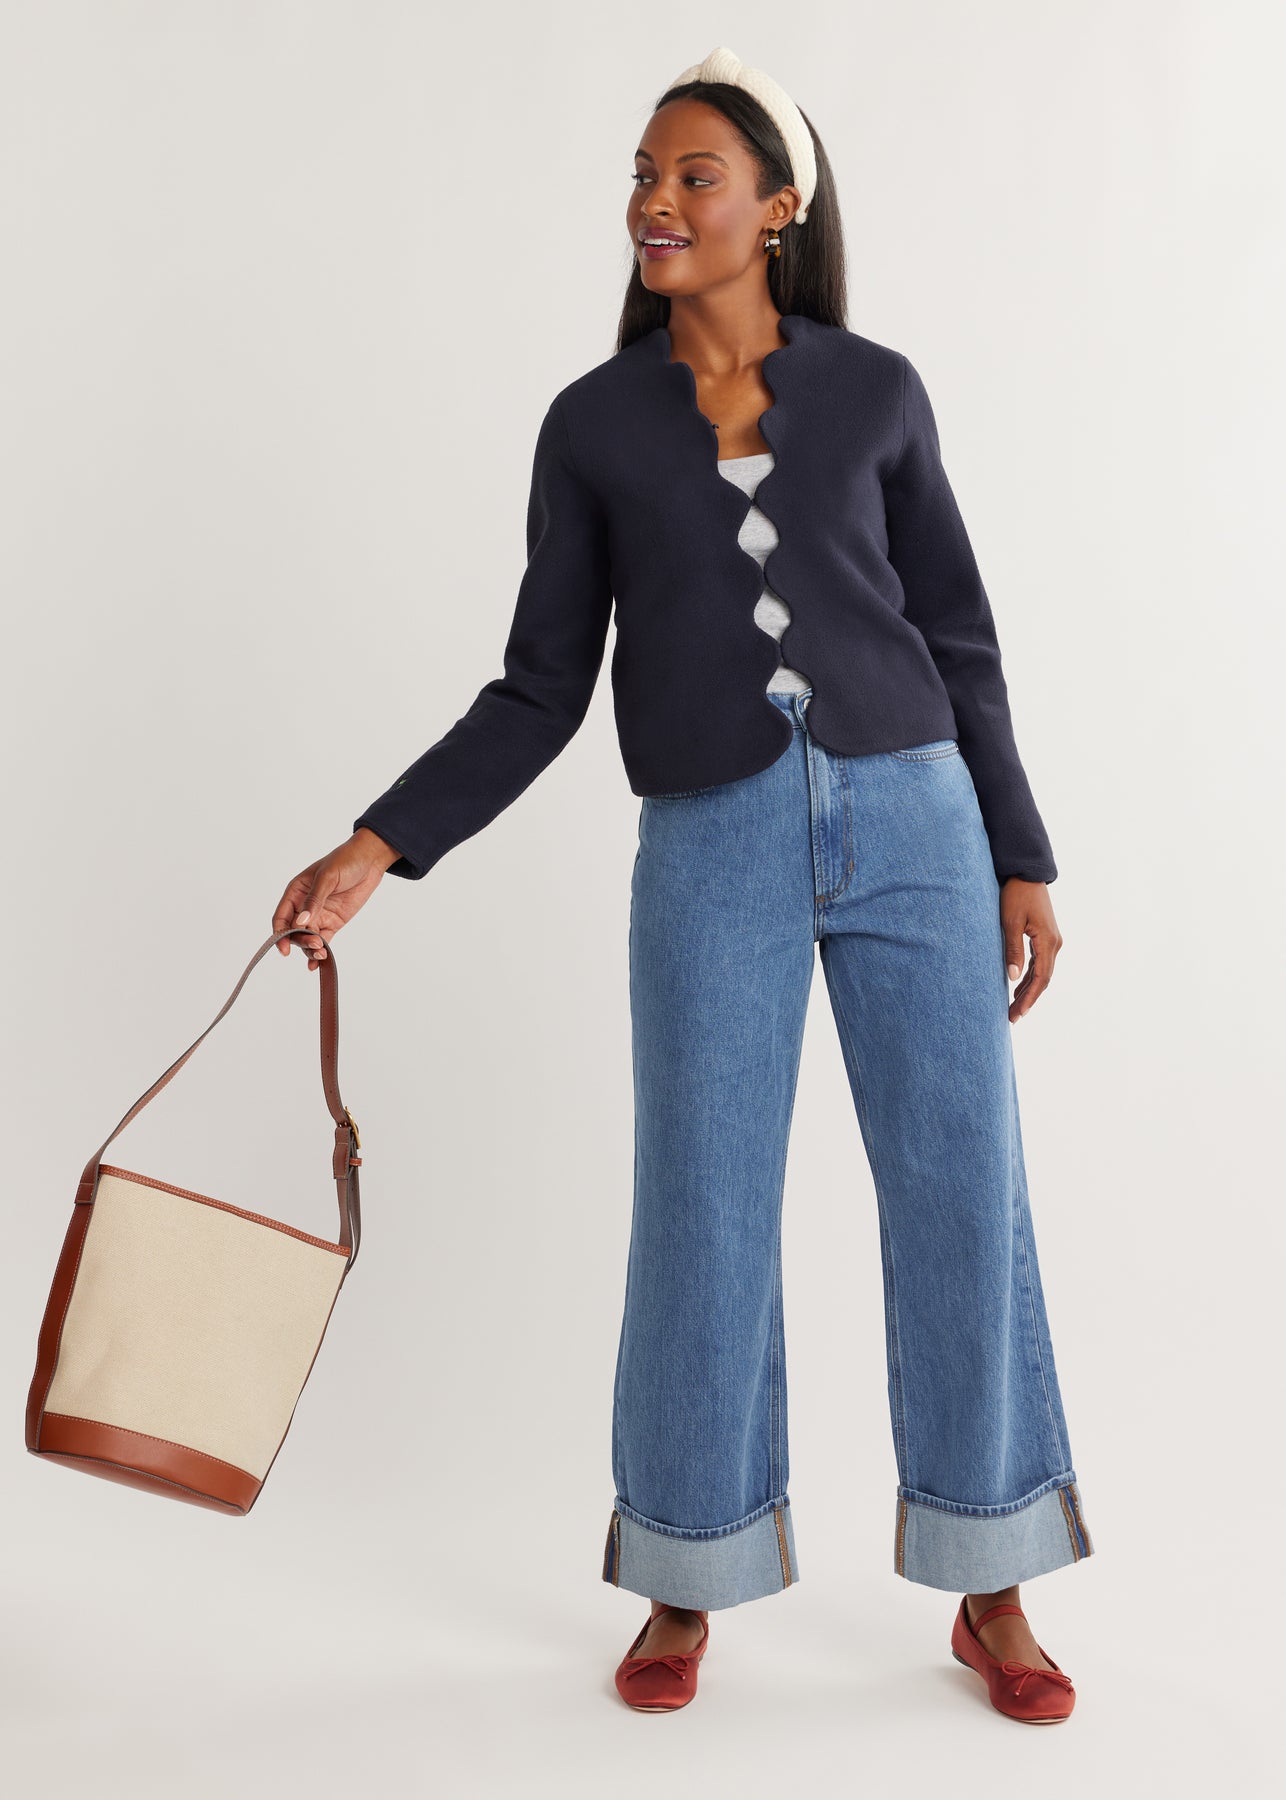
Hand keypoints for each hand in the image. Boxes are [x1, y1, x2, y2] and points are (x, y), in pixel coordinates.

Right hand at [272, 828, 400, 970]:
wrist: (370, 861)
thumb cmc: (345, 861)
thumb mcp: (327, 878)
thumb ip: (314, 900)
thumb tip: (302, 921)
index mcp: (296, 892)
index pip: (281, 917)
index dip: (280, 934)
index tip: (285, 949)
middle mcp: (304, 906)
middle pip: (294, 931)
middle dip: (301, 942)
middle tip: (315, 945)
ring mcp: (319, 915)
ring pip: (308, 939)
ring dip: (310, 949)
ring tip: (321, 954)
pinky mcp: (333, 922)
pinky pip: (323, 940)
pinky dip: (320, 952)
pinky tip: (319, 963)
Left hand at [1000, 880, 1061, 1020]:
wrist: (1026, 873)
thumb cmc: (1016, 895)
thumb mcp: (1010, 922)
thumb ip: (1013, 950)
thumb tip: (1012, 978)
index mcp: (1048, 941)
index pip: (1040, 979)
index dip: (1029, 999)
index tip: (1017, 1014)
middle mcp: (1054, 943)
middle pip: (1043, 979)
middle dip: (1028, 1000)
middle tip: (1012, 1018)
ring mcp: (1052, 940)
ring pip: (1041, 973)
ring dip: (1028, 990)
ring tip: (1014, 1008)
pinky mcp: (1046, 937)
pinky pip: (1039, 963)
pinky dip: (1029, 977)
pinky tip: (1018, 987)